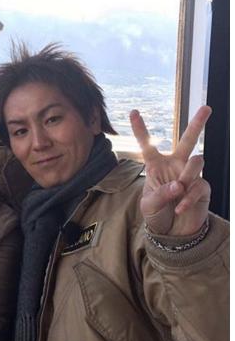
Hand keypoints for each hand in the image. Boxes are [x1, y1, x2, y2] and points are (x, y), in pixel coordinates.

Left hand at [130, 106, 210, 235]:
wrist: (172, 232)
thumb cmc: (156, 213)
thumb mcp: (149, 205)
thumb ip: (160, 194)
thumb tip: (179, 185)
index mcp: (156, 165)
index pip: (147, 144)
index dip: (140, 129)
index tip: (133, 112)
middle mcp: (175, 165)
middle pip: (188, 140)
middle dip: (197, 123)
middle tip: (206, 107)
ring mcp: (191, 175)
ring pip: (195, 161)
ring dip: (186, 177)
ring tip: (178, 192)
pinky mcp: (203, 187)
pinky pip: (198, 185)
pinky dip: (188, 199)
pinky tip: (180, 208)